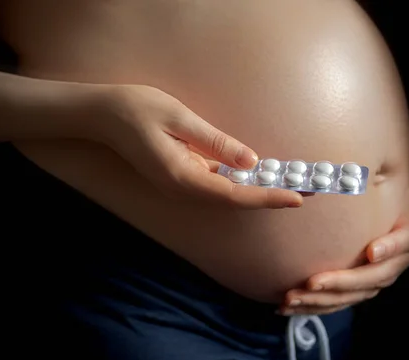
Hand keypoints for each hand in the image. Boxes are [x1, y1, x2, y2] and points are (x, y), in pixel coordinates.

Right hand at [92, 84, 303, 208]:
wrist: (101, 115)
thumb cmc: (137, 110)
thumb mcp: (179, 119)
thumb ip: (216, 142)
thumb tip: (251, 161)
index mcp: (183, 177)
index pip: (235, 195)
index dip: (267, 197)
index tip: (296, 198)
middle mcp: (184, 189)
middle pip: (235, 199)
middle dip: (271, 196)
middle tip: (307, 190)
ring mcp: (182, 185)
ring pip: (228, 194)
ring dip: (259, 190)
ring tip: (291, 183)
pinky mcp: (182, 176)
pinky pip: (217, 184)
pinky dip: (242, 182)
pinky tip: (260, 174)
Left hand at [279, 182, 408, 314]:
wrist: (387, 206)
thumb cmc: (383, 191)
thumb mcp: (389, 182)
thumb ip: (376, 179)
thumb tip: (356, 175)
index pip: (400, 245)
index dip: (388, 249)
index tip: (371, 251)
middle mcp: (395, 263)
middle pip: (369, 280)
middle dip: (339, 283)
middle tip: (311, 283)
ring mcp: (376, 279)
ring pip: (349, 297)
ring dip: (320, 301)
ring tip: (291, 298)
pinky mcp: (357, 289)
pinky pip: (336, 302)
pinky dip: (312, 306)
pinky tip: (285, 307)